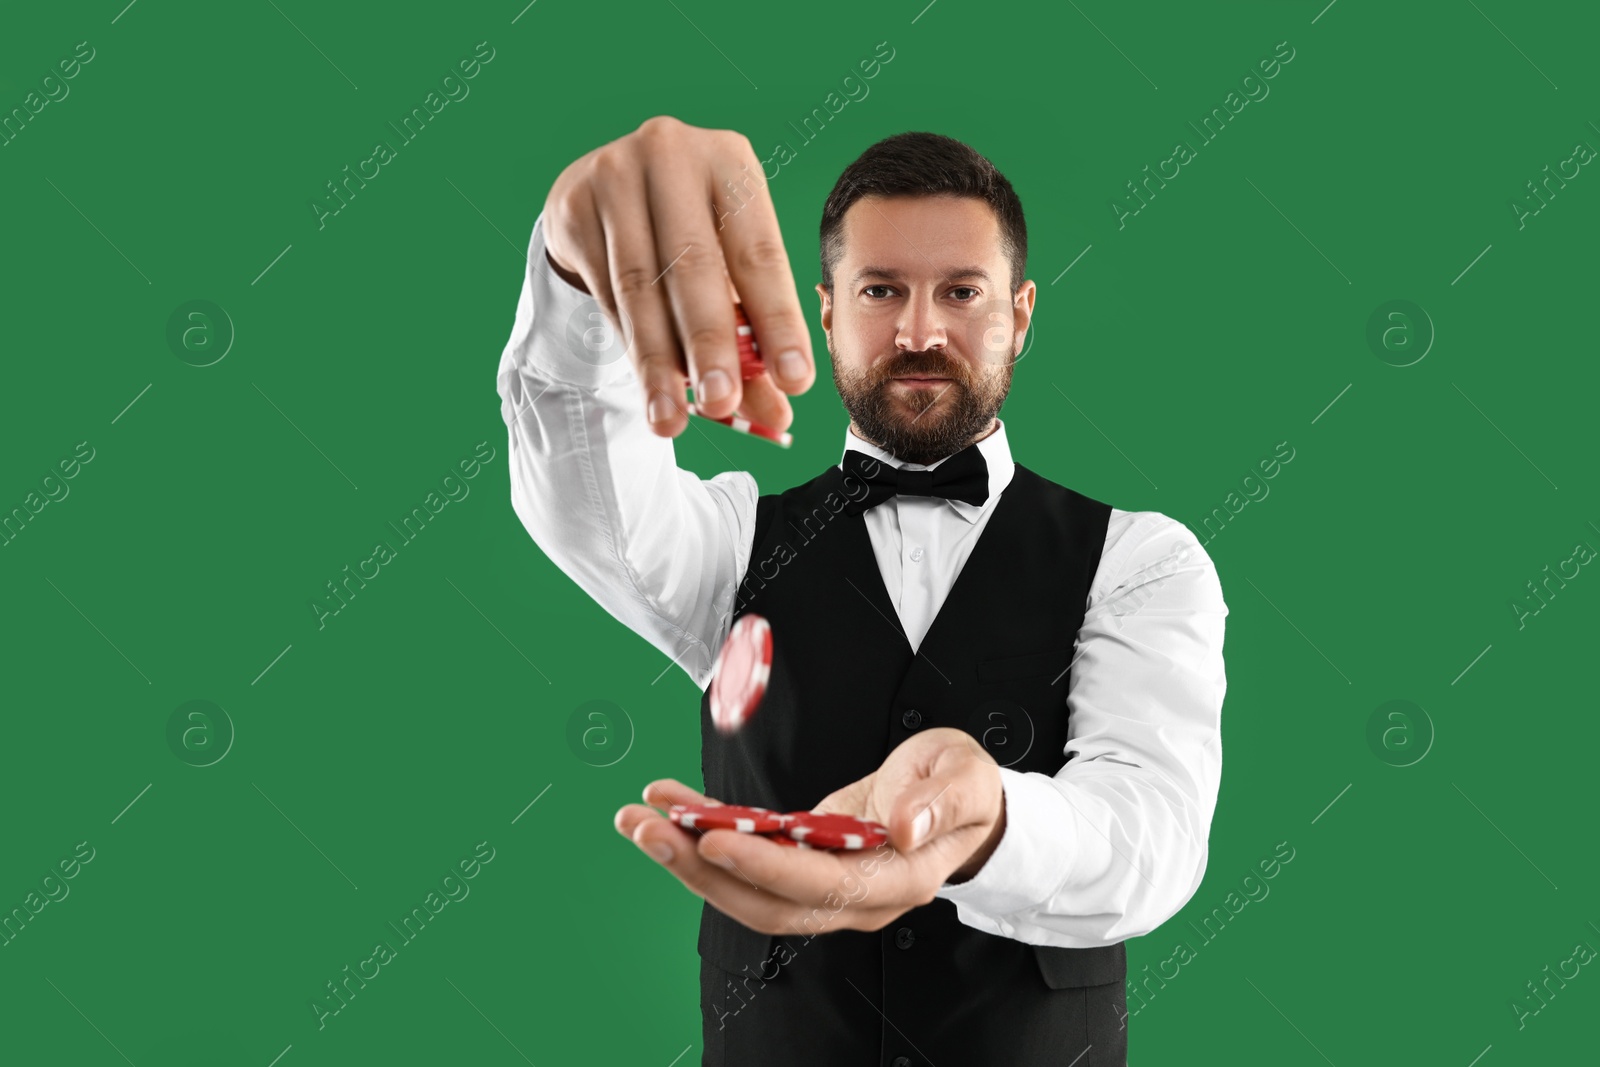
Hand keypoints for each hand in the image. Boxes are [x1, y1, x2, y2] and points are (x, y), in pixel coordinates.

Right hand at [540, 114, 816, 437]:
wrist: (605, 190)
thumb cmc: (687, 233)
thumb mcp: (729, 273)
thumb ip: (753, 341)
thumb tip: (777, 417)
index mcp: (731, 162)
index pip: (760, 254)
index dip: (778, 322)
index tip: (795, 383)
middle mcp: (672, 155)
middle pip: (694, 267)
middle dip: (710, 344)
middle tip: (722, 403)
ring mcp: (615, 175)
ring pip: (640, 287)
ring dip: (658, 362)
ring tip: (672, 419)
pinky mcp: (571, 205)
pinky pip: (604, 291)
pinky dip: (629, 343)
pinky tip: (648, 384)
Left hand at [612, 729, 1006, 935]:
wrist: (962, 803)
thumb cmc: (966, 788)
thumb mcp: (967, 778)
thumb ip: (943, 802)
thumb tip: (906, 825)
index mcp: (895, 877)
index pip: (820, 885)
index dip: (763, 867)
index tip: (715, 839)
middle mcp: (852, 895)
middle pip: (765, 902)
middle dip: (700, 869)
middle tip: (647, 828)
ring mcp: (824, 885)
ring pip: (746, 890)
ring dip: (687, 857)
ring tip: (639, 818)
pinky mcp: (803, 863)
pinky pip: (748, 859)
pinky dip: (705, 833)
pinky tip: (671, 806)